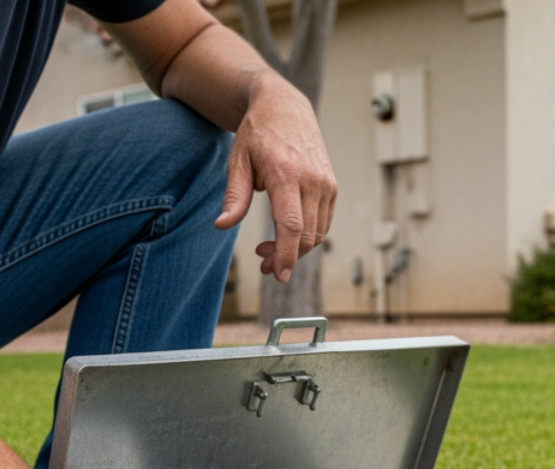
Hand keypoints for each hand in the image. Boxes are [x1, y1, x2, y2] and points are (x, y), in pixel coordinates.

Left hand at [216, 74, 336, 282]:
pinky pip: (322, 223)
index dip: (286, 255)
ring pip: (317, 233)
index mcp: (286, 174)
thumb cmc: (256, 134)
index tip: (277, 274)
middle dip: (286, 257)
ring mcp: (326, 184)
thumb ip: (234, 197)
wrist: (284, 107)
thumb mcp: (238, 162)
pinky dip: (306, 236)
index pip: (292, 226)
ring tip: (269, 248)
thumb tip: (222, 225)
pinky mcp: (332, 187)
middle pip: (306, 236)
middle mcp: (313, 180)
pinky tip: (286, 233)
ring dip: (296, 249)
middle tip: (262, 261)